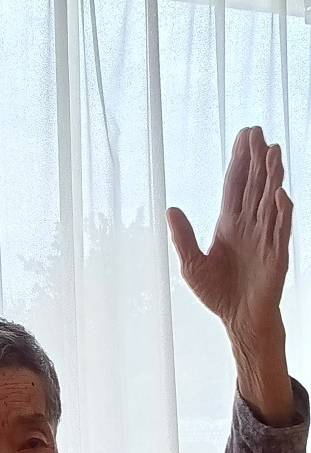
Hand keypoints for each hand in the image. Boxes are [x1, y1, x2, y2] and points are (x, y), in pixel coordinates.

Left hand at [167, 126, 292, 338]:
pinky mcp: (276, 256)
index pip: (235, 186)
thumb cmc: (217, 293)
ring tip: (272, 152)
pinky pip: (279, 231)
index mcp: (229, 225)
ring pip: (269, 202)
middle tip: (257, 131)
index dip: (238, 162)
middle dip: (256, 160)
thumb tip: (170, 209)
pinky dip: (281, 213)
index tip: (243, 136)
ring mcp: (264, 239)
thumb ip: (183, 237)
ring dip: (271, 178)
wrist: (238, 320)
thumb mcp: (192, 265)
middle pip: (254, 186)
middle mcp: (249, 226)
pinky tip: (280, 194)